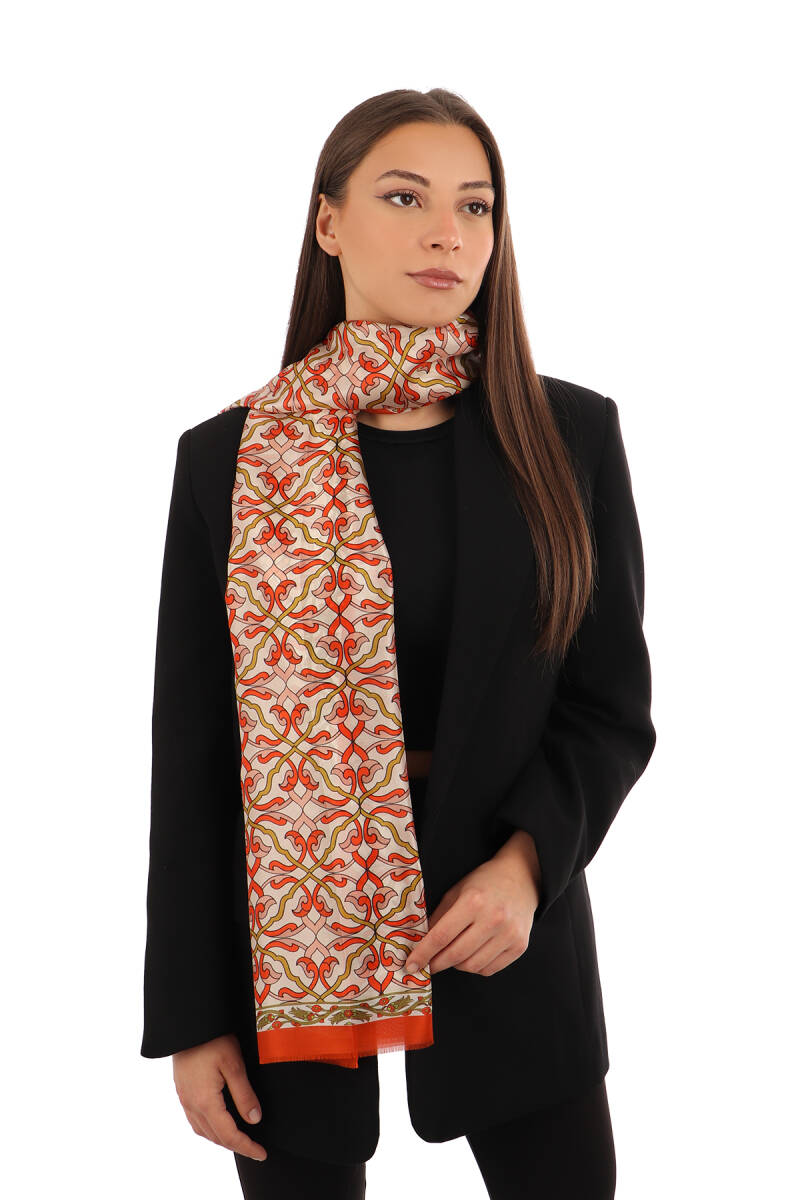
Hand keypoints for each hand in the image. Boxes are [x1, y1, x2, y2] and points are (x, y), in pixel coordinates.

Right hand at [172, 1033, 267, 1161]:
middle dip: (236, 1146)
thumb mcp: (234, 1064)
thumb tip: (254, 1120)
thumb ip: (244, 1094)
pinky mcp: (182, 1091)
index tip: (262, 1153)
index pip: (229, 1135)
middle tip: (255, 1149)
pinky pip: (195, 1120)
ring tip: (240, 1139)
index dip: (247, 1147)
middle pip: (215, 1137)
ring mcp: (185, 1099)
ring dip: (222, 1139)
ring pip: (203, 1131)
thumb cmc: (212, 1040)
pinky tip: (218, 1123)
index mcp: (206, 1102)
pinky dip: (209, 1129)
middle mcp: (192, 1105)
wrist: (188, 1025)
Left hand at [404, 834, 540, 976]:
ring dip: (456, 965)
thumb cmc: (484, 883)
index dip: (423, 953)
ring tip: (453, 954)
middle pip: (455, 955)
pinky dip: (475, 967)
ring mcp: (508, 934)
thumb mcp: (456, 892)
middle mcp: (493, 919)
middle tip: (428, 965)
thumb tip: (420, 943)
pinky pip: (489, 969)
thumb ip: (439, 917)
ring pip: (472, 966)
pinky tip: (472, 955)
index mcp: (473, 902)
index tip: (410, 966)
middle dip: (436, 963)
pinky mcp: (519, 945)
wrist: (521, 878)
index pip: (441, 936)